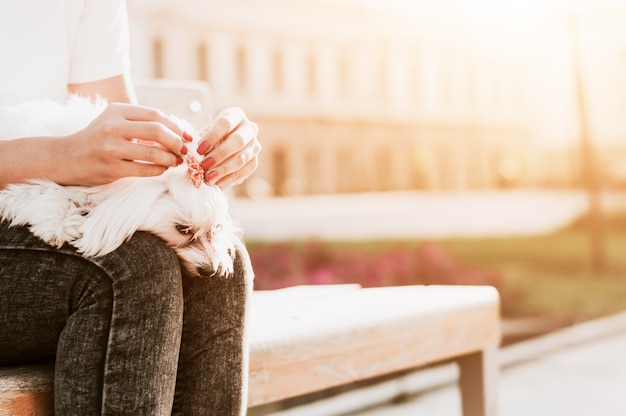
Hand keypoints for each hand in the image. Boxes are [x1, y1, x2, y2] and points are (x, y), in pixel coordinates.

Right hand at [65, 103, 189, 185]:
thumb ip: (141, 122)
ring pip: (153, 153)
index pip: (155, 115)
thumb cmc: (98, 138)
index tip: (187, 136)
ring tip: (176, 161)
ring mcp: (111, 148)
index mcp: (117, 111)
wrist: (66, 157)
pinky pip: (145, 170)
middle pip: (157, 131)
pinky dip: (159, 170)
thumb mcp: (115, 120)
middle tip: (183, 150)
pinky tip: (163, 169)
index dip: (176, 126)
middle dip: (176, 142)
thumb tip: (178, 132)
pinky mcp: (111, 168)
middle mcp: (113, 127)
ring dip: (171, 159)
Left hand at [196, 107, 260, 189]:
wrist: (223, 145)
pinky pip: (243, 172)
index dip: (212, 136)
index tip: (199, 149)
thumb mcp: (204, 133)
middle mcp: (249, 129)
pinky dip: (229, 180)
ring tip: (208, 178)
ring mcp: (254, 146)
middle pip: (237, 141)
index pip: (225, 123)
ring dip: (223, 170)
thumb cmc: (210, 137)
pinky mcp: (254, 162)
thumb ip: (198, 139)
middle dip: (219, 155)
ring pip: (241, 159)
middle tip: (204, 166)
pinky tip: (217, 184)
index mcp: (236, 115)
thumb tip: (187, 150)